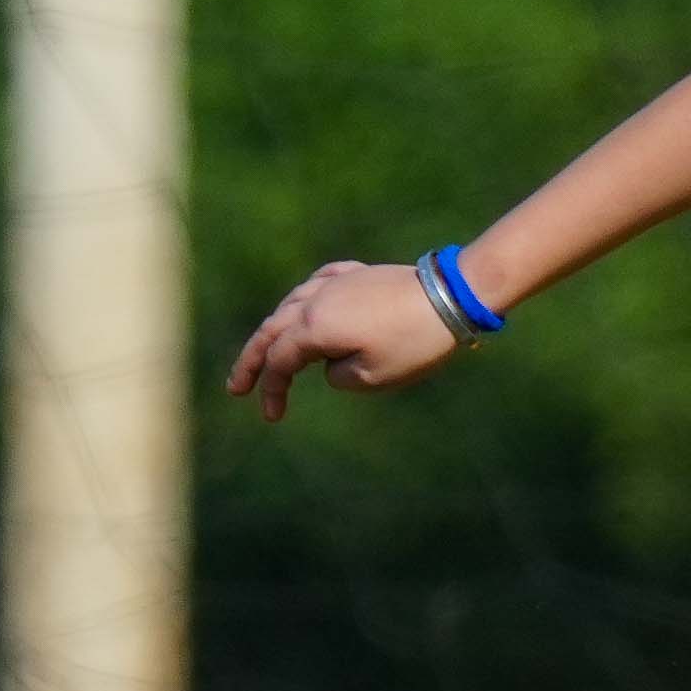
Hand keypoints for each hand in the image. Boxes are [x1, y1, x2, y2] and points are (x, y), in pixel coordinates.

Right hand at [226, 258, 466, 418]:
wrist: (453, 296)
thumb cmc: (414, 343)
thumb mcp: (373, 377)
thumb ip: (338, 375)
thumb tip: (329, 362)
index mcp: (314, 327)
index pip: (278, 362)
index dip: (270, 390)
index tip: (272, 416)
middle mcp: (316, 300)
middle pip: (271, 330)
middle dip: (251, 361)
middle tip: (236, 387)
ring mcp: (337, 283)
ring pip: (292, 304)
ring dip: (274, 328)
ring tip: (268, 348)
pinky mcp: (360, 274)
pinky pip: (321, 283)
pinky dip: (306, 297)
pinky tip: (305, 301)